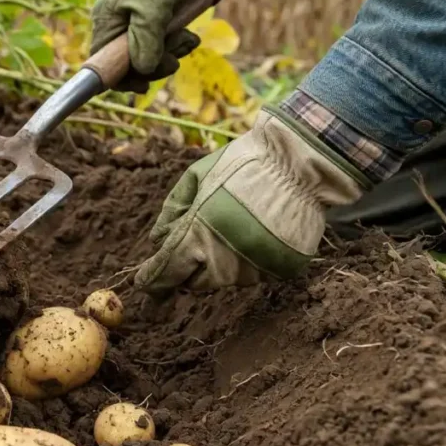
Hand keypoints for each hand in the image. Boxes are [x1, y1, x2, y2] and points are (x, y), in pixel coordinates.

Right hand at [90, 0, 204, 92]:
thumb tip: (143, 70)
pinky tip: (189, 35)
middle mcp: (117, 25)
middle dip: (155, 65)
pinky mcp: (154, 22)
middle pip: (129, 64)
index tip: (143, 85)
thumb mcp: (152, 8)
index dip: (121, 78)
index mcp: (106, 21)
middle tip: (175, 59)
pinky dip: (176, 43)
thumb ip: (145, 41)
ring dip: (171, 53)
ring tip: (189, 40)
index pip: (103, 64)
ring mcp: (135, 24)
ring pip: (150, 56)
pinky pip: (162, 44)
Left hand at [134, 107, 370, 291]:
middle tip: (199, 238)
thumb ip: (172, 209)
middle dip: (190, 265)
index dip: (153, 281)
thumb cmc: (243, 163)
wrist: (300, 161)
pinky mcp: (280, 270)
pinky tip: (258, 231)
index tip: (145, 284)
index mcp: (198, 234)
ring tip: (234, 226)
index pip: (167, 272)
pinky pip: (254, 273)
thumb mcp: (196, 176)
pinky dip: (249, 260)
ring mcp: (255, 268)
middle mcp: (225, 259)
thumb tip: (158, 240)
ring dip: (220, 262)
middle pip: (194, 281)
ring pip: (225, 279)